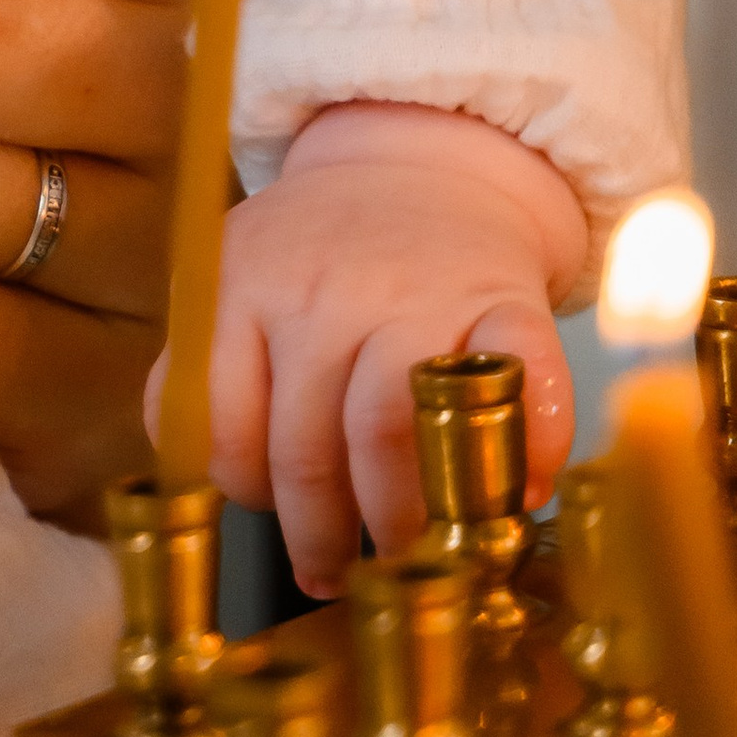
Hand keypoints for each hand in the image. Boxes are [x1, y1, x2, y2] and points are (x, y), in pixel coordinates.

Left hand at [188, 100, 583, 595]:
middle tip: (335, 575)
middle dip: (321, 534)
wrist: (419, 162)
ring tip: (404, 554)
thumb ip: (209, 376)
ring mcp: (419, 293)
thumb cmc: (316, 258)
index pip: (224, 424)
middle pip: (308, 446)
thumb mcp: (234, 285)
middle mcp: (326, 290)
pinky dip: (529, 449)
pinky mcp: (505, 299)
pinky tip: (521, 495)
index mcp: (244, 285)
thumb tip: (207, 489)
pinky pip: (522, 382)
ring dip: (397, 518)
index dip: (247, 491)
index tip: (268, 520)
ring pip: (391, 432)